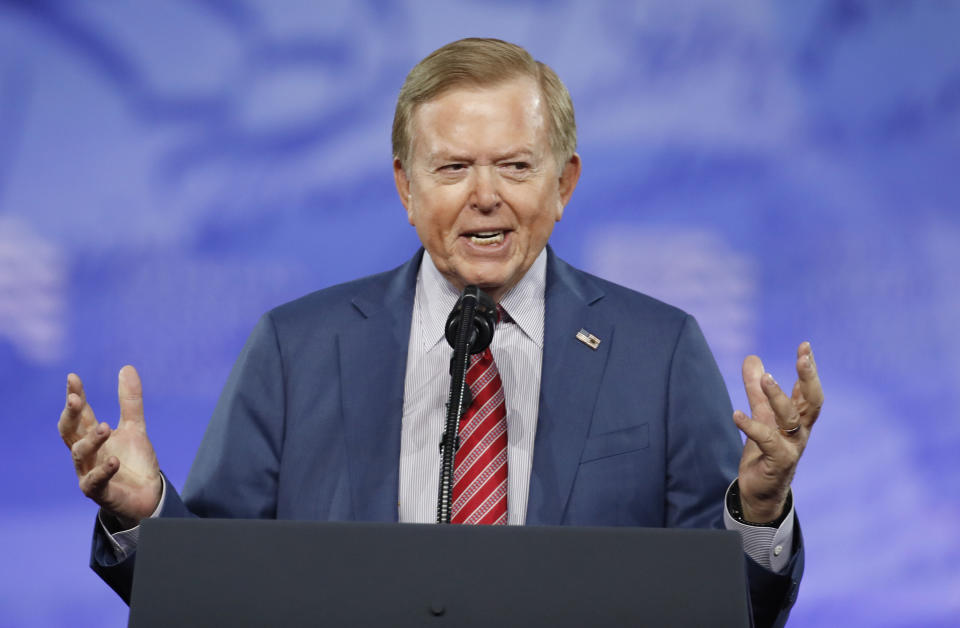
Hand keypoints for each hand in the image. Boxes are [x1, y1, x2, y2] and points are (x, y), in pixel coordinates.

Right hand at [58, 365, 161, 527]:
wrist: (148, 495)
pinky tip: (114, 460)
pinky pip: (95, 481)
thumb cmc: (133, 461)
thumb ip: (130, 401)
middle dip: (71, 415)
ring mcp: (88, 472)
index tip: (73, 378)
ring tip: (106, 427)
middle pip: (70, 431)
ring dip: (91, 439)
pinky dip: (103, 470)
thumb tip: (127, 367)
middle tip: (74, 399)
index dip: (75, 396)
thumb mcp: (135, 427)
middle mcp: (86, 453)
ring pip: (80, 453)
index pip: (80, 413)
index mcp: (92, 436)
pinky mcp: (98, 491)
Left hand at [732, 342, 822, 523]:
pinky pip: (765, 440)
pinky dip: (751, 426)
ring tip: (766, 377)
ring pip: (790, 417)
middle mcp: (799, 431)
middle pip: (811, 401)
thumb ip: (756, 389)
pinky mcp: (777, 461)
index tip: (805, 346)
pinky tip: (736, 414)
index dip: (808, 369)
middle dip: (808, 378)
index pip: (808, 390)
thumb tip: (752, 358)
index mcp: (799, 419)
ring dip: (779, 396)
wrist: (761, 491)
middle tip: (803, 357)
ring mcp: (791, 446)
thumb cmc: (766, 451)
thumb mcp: (761, 415)